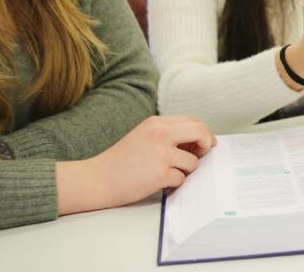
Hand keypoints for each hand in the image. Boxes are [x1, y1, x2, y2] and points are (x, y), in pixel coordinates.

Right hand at [57, 115, 215, 214]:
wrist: (96, 179)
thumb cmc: (120, 161)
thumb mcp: (143, 136)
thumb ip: (168, 134)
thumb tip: (200, 141)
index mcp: (156, 123)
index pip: (193, 120)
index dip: (203, 132)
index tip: (203, 143)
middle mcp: (160, 134)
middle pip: (201, 131)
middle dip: (206, 144)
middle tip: (201, 155)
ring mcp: (161, 154)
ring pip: (193, 161)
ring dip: (185, 170)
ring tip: (167, 173)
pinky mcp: (160, 173)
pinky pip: (181, 179)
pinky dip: (174, 183)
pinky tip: (159, 182)